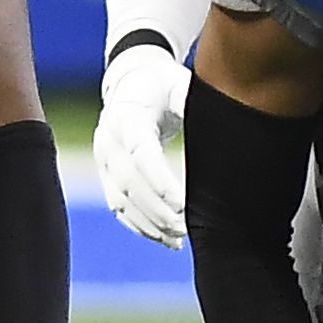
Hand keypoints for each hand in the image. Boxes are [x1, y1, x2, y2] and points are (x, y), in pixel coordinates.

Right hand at [94, 43, 191, 248]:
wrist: (131, 84)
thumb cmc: (162, 84)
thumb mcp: (178, 83)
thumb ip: (190, 100)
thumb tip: (219, 113)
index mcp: (125, 115)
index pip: (140, 155)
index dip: (160, 182)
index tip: (182, 205)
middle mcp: (107, 141)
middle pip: (130, 184)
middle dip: (157, 211)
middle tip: (186, 228)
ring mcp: (103, 161)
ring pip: (122, 201)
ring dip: (149, 224)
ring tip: (178, 239)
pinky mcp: (106, 176)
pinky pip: (119, 207)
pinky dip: (139, 226)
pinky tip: (163, 238)